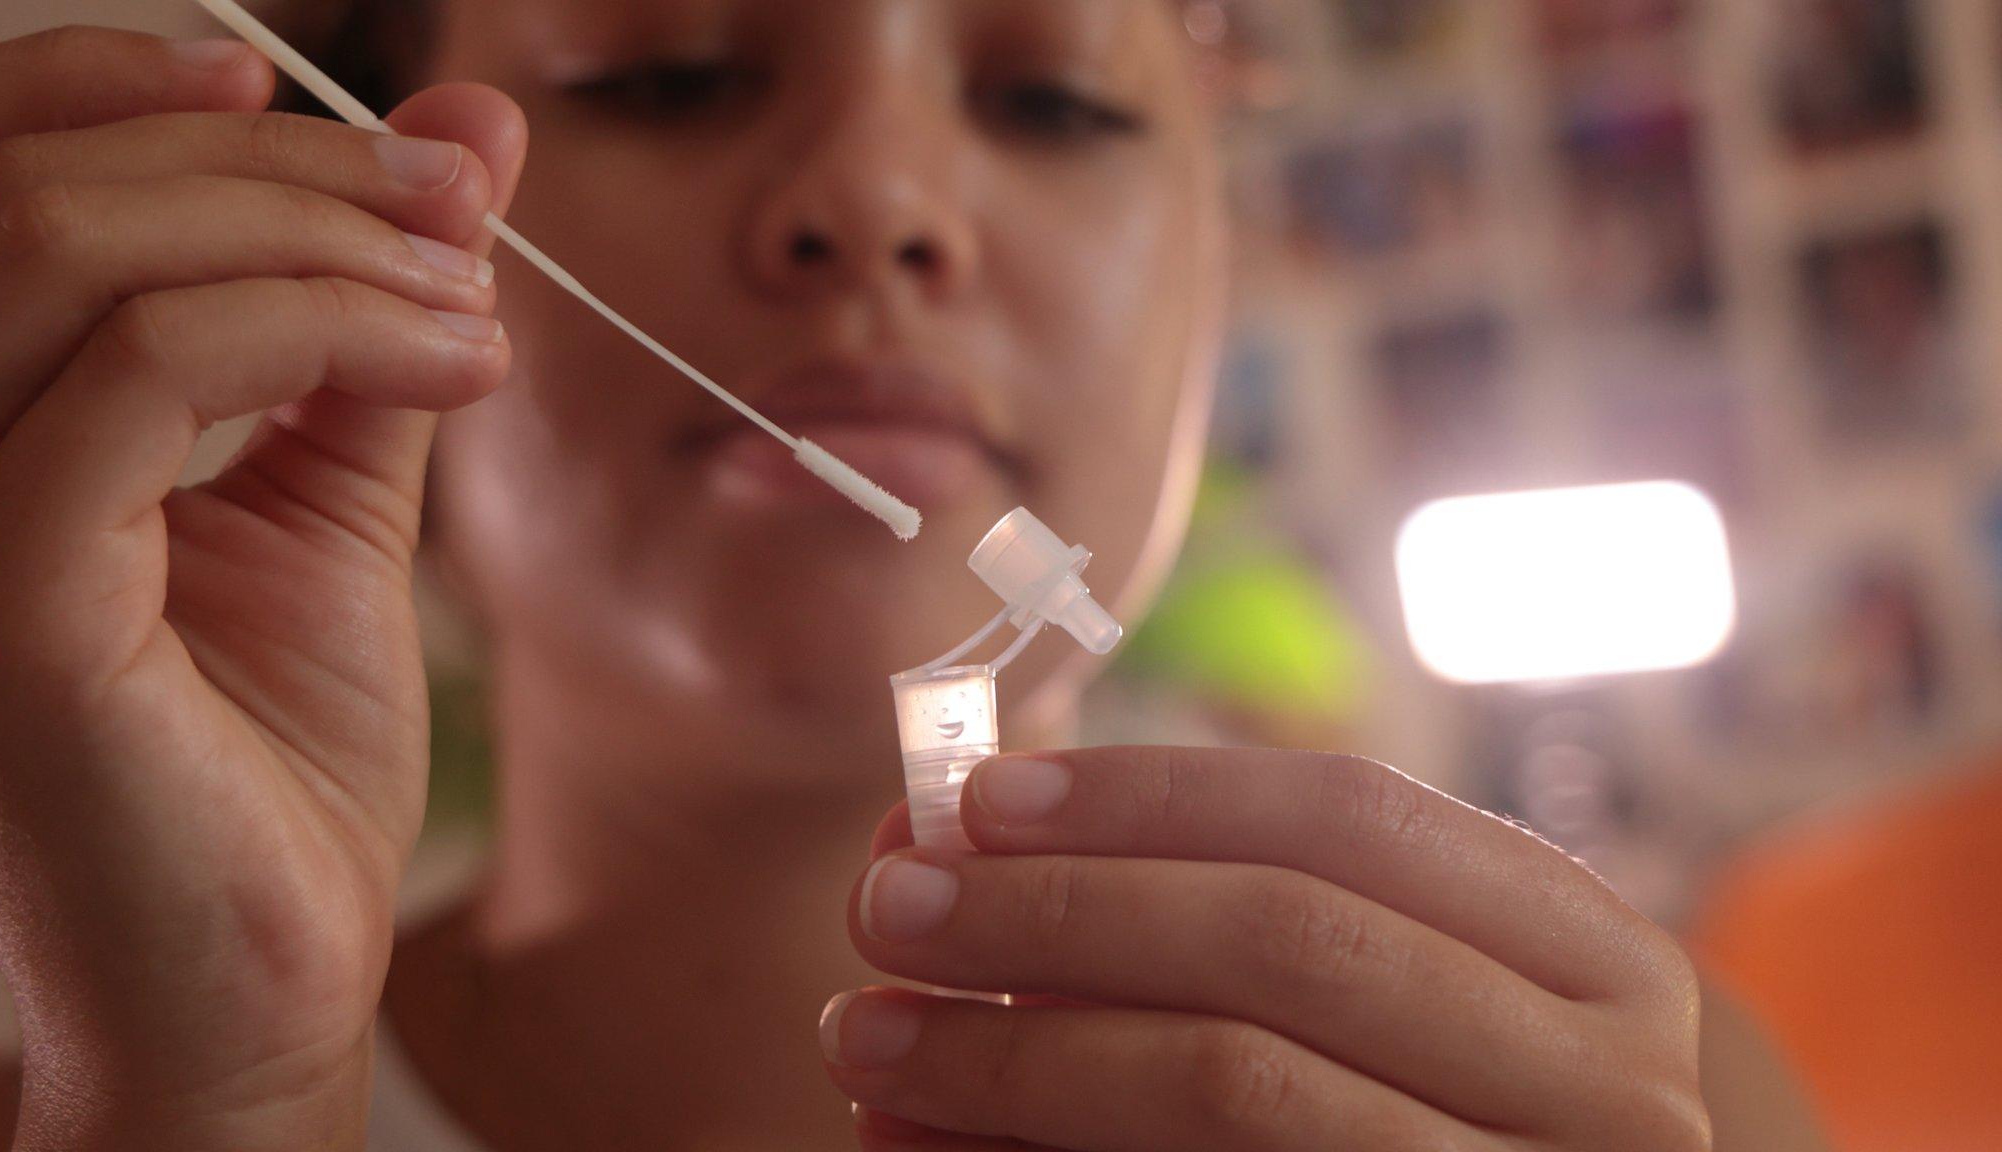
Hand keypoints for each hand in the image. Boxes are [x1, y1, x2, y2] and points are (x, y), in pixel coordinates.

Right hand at [0, 27, 524, 1150]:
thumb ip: (370, 321)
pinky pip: (141, 376)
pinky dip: (321, 329)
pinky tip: (453, 365)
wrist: (263, 987)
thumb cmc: (275, 767)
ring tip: (470, 294)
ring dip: (313, 234)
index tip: (309, 93)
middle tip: (452, 202)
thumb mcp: (334, 501)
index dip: (120, 87)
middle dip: (276, 159)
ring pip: (70, 255)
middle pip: (33, 188)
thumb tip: (461, 144)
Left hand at [826, 747, 1708, 1150]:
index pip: (1349, 815)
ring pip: (1237, 1085)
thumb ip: (1206, 905)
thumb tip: (942, 839)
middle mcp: (1607, 1082)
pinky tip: (931, 1136)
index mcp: (1593, 957)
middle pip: (1287, 939)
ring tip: (868, 1032)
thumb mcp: (1375, 987)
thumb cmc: (1425, 1107)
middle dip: (1061, 909)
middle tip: (892, 905)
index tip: (979, 796)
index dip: (1149, 792)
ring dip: (1017, 1048)